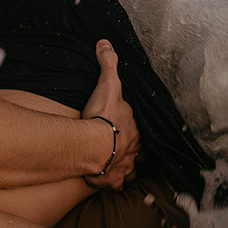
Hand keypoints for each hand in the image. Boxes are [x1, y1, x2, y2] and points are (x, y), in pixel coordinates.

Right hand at [81, 39, 138, 189]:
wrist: (92, 146)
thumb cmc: (103, 116)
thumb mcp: (108, 84)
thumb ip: (108, 63)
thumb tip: (106, 43)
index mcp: (135, 127)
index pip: (135, 125)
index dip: (129, 124)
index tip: (120, 122)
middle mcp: (134, 148)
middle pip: (135, 147)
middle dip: (129, 146)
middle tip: (117, 143)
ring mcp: (125, 166)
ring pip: (130, 168)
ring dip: (124, 166)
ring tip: (115, 164)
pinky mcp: (113, 180)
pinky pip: (116, 184)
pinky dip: (112, 183)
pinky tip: (107, 182)